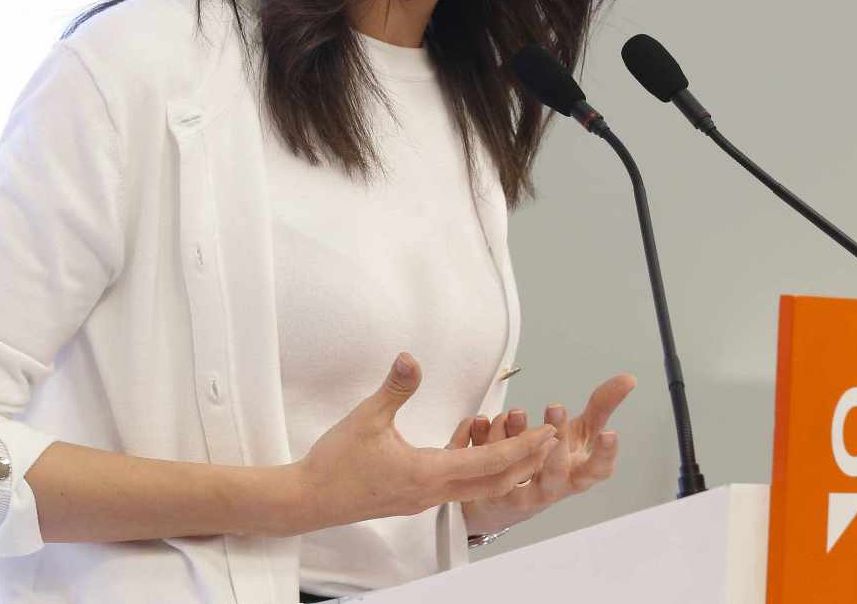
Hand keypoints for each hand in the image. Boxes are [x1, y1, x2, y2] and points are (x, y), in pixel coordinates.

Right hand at [264, 353, 557, 536]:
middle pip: (492, 482)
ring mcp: (422, 499)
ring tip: (521, 440)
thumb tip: (410, 357)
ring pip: (475, 486)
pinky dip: (471, 466)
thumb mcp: (367, 418)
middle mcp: (432, 493)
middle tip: (550, 439)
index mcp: (428, 474)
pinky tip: (470, 439)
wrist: (307, 500)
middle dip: (524, 461)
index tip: (548, 433)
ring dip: (500, 465)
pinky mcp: (411, 498)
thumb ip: (395, 387)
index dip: (523, 448)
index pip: (489, 464)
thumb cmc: (335, 462)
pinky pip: (454, 484)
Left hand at [449, 373, 636, 534]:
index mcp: (576, 475)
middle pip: (556, 475)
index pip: (598, 471)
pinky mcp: (489, 491)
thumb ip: (602, 407)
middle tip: (556, 413)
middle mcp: (551, 487)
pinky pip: (481, 467)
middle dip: (556, 445)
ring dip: (514, 438)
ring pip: (516, 472)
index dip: (605, 455)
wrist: (507, 502)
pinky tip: (480, 420)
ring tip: (515, 413)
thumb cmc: (551, 463)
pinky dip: (480, 440)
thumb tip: (629, 378)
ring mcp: (520, 493)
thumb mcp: (580, 434)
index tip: (609, 432)